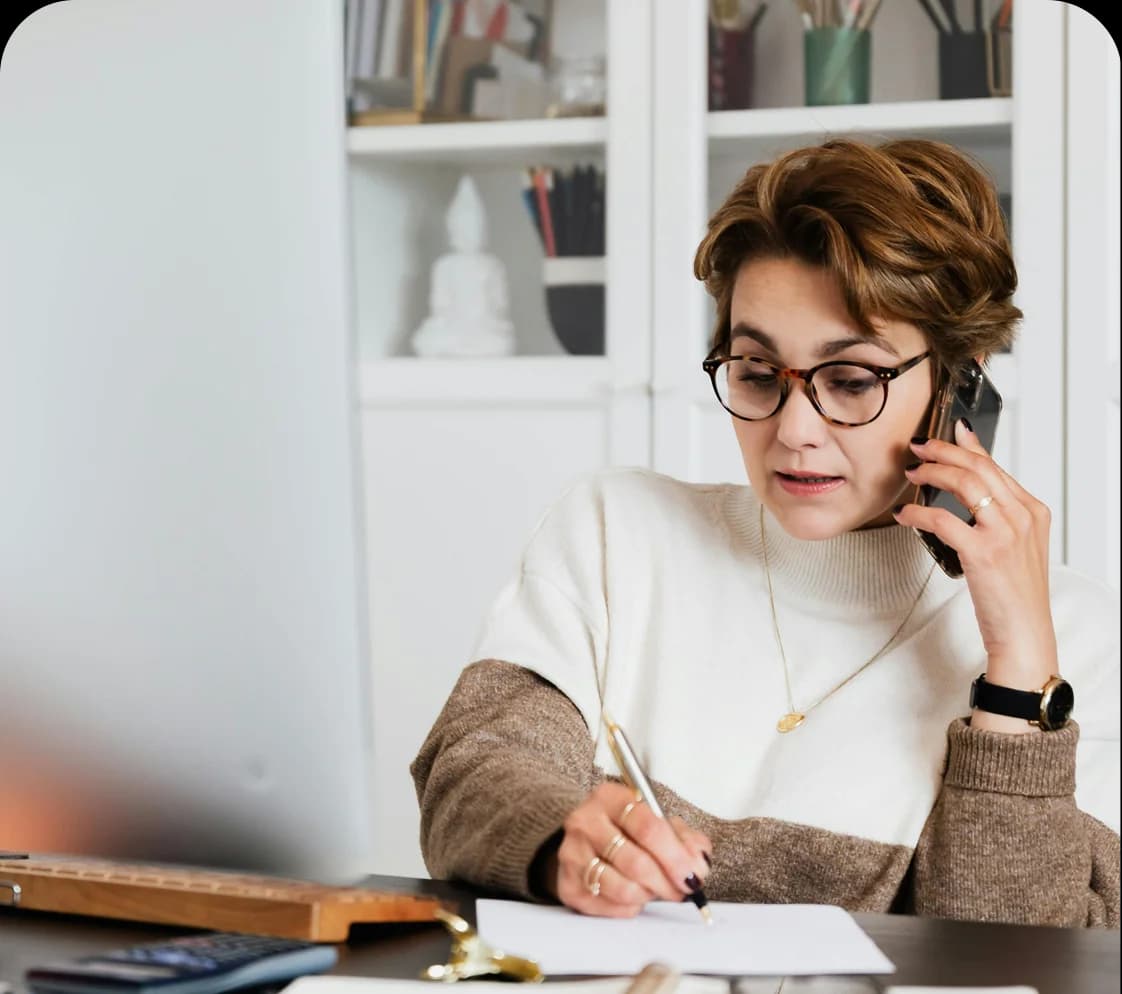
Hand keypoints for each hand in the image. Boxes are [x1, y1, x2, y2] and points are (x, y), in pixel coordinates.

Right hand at [548, 782, 710, 916]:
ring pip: (622, 888)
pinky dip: (629, 907)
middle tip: (681, 890)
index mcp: (610, 798)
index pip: (647, 826)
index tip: (692, 875)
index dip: (675, 856)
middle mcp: (585, 822)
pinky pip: (608, 906)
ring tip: (653, 889)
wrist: (585, 841)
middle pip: (636, 862)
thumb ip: (683, 838)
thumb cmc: (627, 830)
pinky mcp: (567, 884)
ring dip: (647, 895)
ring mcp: (572, 854)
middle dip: (666, 883)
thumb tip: (698, 862)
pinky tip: (633, 895)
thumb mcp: (656, 821)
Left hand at [894, 420, 1058, 710]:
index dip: (967, 446)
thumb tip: (970, 488)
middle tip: (918, 447)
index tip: (947, 433)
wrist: (1024, 634)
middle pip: (978, 467)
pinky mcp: (984, 553)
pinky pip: (943, 520)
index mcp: (1033, 511)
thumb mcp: (1015, 547)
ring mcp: (1005, 533)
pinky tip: (905, 515)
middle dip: (943, 451)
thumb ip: (997, 515)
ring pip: (964, 484)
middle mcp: (1022, 516)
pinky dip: (919, 513)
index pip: (996, 466)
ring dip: (932, 473)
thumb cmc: (1015, 594)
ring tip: (911, 473)